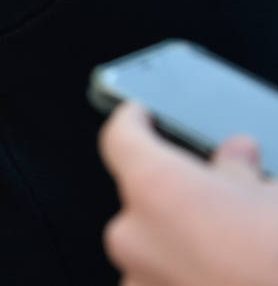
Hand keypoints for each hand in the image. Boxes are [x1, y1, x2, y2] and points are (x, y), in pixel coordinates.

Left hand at [100, 102, 277, 285]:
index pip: (122, 138)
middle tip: (232, 188)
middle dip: (187, 192)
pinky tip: (230, 272)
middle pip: (145, 199)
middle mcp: (134, 238)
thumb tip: (235, 158)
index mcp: (157, 190)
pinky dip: (191, 275)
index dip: (133, 121)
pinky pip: (165, 282)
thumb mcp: (275, 200)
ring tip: (242, 243)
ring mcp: (141, 284)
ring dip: (189, 240)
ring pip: (156, 247)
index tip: (140, 115)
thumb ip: (242, 174)